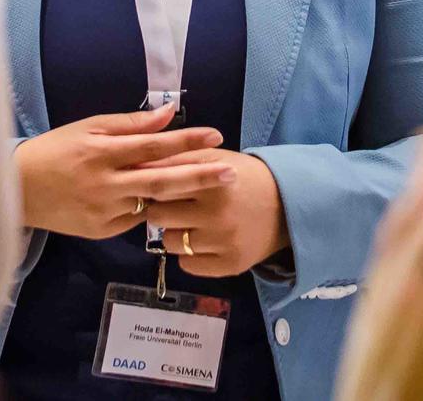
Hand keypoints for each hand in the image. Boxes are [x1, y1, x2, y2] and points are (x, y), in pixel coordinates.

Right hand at [15, 102, 237, 240]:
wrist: (17, 190)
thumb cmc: (56, 150)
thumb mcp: (89, 128)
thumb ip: (131, 125)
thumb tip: (168, 114)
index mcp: (100, 153)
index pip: (152, 146)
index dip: (185, 140)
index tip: (215, 135)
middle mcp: (105, 185)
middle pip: (161, 182)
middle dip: (200, 176)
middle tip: (230, 172)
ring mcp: (104, 213)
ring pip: (153, 204)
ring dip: (184, 196)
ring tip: (214, 186)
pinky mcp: (102, 232)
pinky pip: (136, 218)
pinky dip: (152, 207)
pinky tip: (170, 199)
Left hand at [140, 149, 289, 278]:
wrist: (286, 204)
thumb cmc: (241, 176)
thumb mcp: (213, 158)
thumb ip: (177, 158)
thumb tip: (135, 164)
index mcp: (211, 179)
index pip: (161, 185)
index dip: (154, 185)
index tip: (156, 185)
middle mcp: (217, 212)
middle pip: (158, 216)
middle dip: (161, 209)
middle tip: (174, 206)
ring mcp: (224, 241)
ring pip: (169, 243)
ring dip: (174, 233)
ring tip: (190, 223)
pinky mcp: (230, 264)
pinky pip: (187, 265)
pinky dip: (189, 255)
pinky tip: (203, 241)